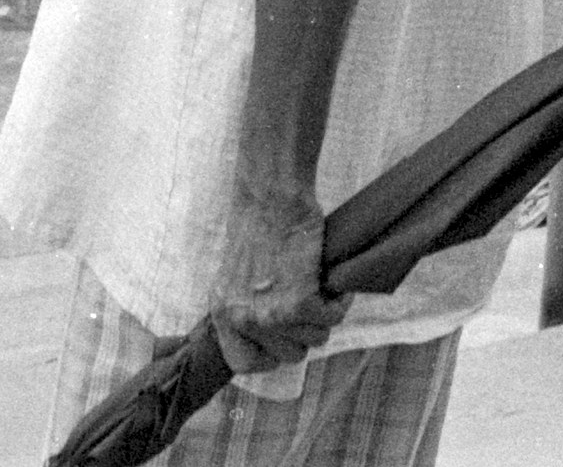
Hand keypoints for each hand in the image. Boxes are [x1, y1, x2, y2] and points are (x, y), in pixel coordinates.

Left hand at [210, 193, 344, 375]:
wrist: (270, 197)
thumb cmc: (257, 228)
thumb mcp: (235, 278)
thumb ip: (246, 312)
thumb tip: (273, 340)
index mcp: (223, 313)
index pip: (244, 364)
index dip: (269, 355)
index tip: (281, 336)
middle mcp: (244, 319)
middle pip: (290, 356)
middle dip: (303, 331)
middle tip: (304, 301)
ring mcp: (272, 314)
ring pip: (315, 339)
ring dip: (322, 315)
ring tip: (316, 286)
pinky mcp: (300, 301)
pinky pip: (333, 318)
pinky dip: (339, 301)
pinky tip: (332, 281)